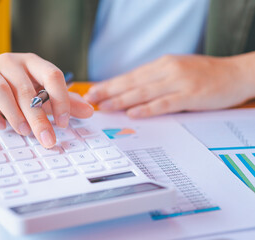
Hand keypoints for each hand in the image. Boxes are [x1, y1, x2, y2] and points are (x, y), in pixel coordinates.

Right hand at [0, 53, 93, 147]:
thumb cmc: (18, 88)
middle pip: (27, 90)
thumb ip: (65, 101)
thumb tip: (90, 111)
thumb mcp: (42, 91)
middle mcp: (10, 63)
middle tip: (48, 140)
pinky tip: (2, 126)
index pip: (52, 75)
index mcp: (32, 62)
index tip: (64, 123)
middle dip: (39, 118)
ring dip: (15, 115)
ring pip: (2, 92)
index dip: (61, 100)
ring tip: (24, 132)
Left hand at [84, 54, 254, 117]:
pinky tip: (133, 113)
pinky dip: (147, 109)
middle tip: (90, 99)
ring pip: (143, 92)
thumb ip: (156, 79)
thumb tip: (132, 91)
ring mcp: (178, 82)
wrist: (236, 73)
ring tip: (104, 107)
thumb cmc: (205, 74)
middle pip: (132, 82)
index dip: (110, 84)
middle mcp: (167, 71)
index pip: (130, 76)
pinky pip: (164, 103)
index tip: (93, 91)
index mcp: (163, 65)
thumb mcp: (177, 70)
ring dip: (121, 100)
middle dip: (108, 91)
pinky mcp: (190, 95)